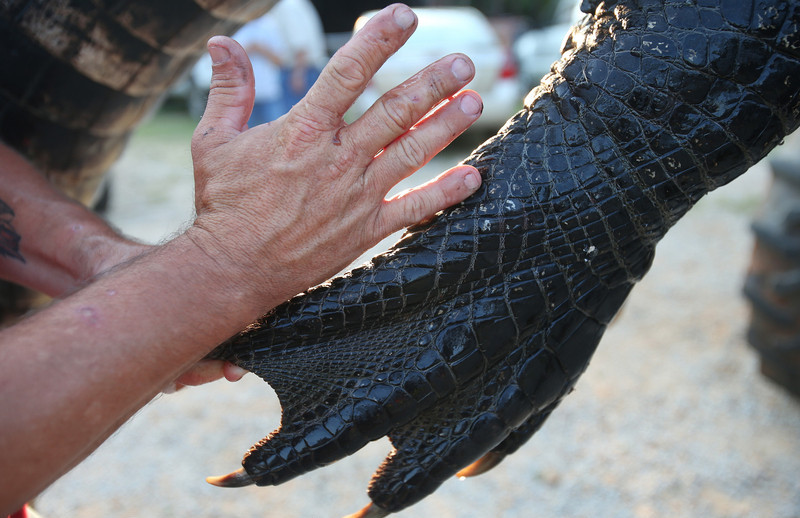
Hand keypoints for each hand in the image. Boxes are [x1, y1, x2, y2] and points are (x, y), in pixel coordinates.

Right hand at [187, 3, 482, 307]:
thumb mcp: (214, 140)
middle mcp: (337, 159)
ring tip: (475, 102)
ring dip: (446, 126)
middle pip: (395, 111)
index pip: (347, 73)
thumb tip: (220, 42)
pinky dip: (445, 193)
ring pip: (412, 152)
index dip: (377, 41)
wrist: (233, 269)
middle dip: (433, 82)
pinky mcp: (366, 230)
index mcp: (303, 131)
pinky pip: (414, 209)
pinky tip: (473, 177)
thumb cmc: (224, 204)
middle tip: (464, 61)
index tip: (404, 16)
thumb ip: (229, 89)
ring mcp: (357, 196)